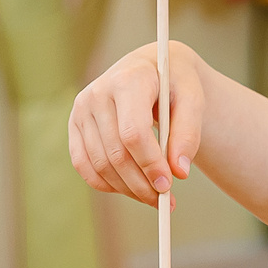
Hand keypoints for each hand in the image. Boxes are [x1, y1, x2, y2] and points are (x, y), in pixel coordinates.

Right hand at [70, 40, 206, 206]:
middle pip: (116, 153)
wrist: (151, 66)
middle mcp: (98, 93)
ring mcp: (81, 109)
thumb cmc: (175, 83)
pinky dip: (106, 184)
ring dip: (127, 188)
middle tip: (166, 200)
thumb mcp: (193, 99)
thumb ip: (188, 134)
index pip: (133, 132)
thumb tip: (179, 172)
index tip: (168, 185)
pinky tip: (129, 189)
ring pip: (100, 164)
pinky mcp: (74, 124)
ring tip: (153, 197)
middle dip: (141, 183)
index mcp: (128, 80)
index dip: (150, 164)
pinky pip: (84, 165)